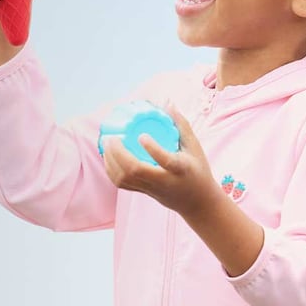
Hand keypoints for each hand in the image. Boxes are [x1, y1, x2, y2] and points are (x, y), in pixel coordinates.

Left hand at [102, 106, 221, 216]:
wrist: (197, 202)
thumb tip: (167, 102)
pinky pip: (121, 183)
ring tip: (107, 143)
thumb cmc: (197, 170)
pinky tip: (108, 156)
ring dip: (111, 161)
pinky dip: (110, 169)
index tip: (141, 136)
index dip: (152, 149)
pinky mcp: (143, 192)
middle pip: (135, 171)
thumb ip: (181, 125)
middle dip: (119, 154)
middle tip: (112, 137)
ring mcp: (151, 188)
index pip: (166, 161)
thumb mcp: (195, 147)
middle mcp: (164, 181)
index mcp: (180, 169)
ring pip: (124, 179)